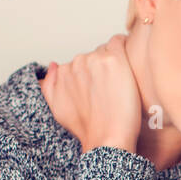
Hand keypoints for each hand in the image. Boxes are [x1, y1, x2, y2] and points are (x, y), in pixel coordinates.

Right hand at [39, 35, 141, 153]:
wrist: (107, 138)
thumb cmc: (88, 128)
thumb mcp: (58, 109)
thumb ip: (50, 86)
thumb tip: (53, 65)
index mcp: (63, 71)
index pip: (83, 62)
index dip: (95, 74)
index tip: (103, 87)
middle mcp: (76, 62)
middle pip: (96, 54)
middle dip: (104, 68)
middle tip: (114, 88)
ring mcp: (94, 59)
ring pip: (108, 50)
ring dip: (116, 61)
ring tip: (122, 83)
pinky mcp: (113, 59)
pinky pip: (120, 42)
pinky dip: (126, 48)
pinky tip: (130, 65)